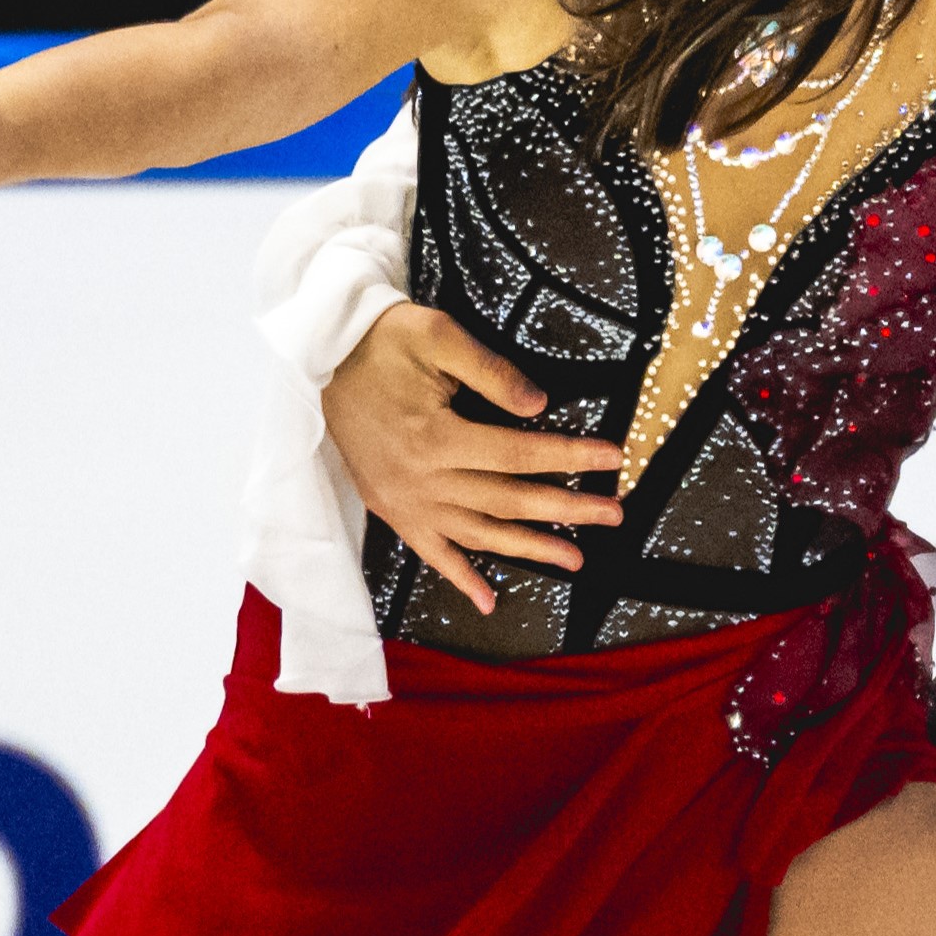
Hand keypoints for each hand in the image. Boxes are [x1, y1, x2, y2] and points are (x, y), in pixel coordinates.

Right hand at [329, 296, 620, 600]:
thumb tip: (539, 406)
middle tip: (614, 512)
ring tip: (575, 558)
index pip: (519, 453)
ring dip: (529, 548)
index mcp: (437, 436)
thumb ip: (491, 372)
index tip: (613, 457)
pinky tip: (488, 600)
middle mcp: (423, 479)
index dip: (569, 457)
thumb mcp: (437, 335)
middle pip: (508, 500)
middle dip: (566, 509)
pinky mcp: (391, 510)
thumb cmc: (383, 341)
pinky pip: (431, 553)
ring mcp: (405, 502)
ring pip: (479, 534)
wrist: (321, 359)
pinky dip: (459, 578)